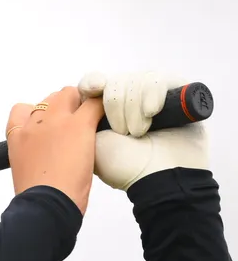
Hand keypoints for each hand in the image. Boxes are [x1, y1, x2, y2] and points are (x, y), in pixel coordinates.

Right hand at [7, 86, 105, 214]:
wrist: (45, 206)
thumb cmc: (37, 198)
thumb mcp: (24, 172)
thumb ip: (33, 155)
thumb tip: (46, 156)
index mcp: (17, 138)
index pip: (22, 110)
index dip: (38, 113)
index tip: (48, 126)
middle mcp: (34, 124)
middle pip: (50, 98)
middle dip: (64, 107)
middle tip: (75, 127)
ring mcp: (56, 122)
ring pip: (70, 94)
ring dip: (81, 104)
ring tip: (90, 124)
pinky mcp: (79, 125)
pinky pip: (94, 103)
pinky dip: (102, 106)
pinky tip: (106, 117)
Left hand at [78, 70, 210, 189]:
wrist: (157, 180)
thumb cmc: (121, 166)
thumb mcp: (91, 139)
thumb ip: (83, 112)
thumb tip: (88, 88)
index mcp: (104, 114)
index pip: (94, 84)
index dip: (92, 83)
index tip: (93, 88)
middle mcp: (128, 104)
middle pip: (116, 81)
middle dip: (114, 102)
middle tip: (120, 131)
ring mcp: (152, 101)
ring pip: (137, 80)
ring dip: (133, 106)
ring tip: (137, 132)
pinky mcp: (177, 98)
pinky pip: (160, 81)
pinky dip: (153, 93)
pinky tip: (150, 112)